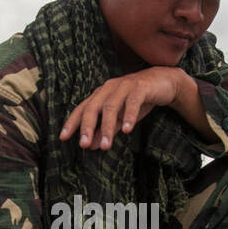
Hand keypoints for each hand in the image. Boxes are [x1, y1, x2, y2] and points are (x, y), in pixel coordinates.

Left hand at [60, 67, 206, 149]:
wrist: (164, 82)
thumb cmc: (138, 100)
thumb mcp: (121, 118)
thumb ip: (106, 130)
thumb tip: (92, 146)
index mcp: (101, 95)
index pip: (82, 109)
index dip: (72, 122)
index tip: (63, 138)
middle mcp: (109, 88)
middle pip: (93, 107)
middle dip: (87, 127)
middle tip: (84, 145)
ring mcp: (124, 86)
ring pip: (111, 106)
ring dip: (107, 127)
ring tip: (106, 146)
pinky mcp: (141, 87)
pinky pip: (133, 102)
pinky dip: (129, 116)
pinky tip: (127, 130)